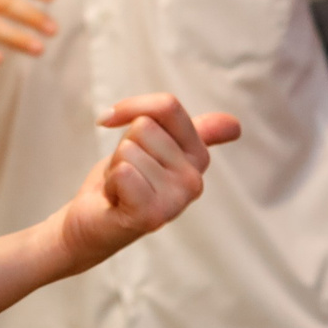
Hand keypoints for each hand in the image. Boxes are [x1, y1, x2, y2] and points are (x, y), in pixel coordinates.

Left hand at [54, 95, 240, 273]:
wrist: (91, 221)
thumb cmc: (123, 180)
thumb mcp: (156, 145)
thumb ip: (193, 131)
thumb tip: (236, 125)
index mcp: (199, 157)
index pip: (167, 106)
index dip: (132, 108)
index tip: (115, 122)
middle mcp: (195, 179)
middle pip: (144, 127)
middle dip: (123, 147)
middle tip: (126, 175)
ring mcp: (177, 199)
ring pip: (130, 149)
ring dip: (115, 167)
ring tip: (122, 189)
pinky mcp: (153, 216)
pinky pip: (123, 171)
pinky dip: (110, 183)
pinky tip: (117, 201)